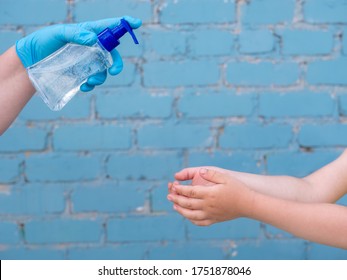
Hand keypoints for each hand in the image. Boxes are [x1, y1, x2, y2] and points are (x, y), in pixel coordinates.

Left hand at [15, 16, 141, 91]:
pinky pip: (93, 79)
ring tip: (89, 82)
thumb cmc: (43, 42)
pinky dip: (92, 84)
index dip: (124, 24)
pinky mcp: (81, 72)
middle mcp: (90, 46)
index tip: (136, 24)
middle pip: (112, 53)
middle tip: (114, 71)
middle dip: (117, 63)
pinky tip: (84, 86)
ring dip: (101, 77)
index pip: (109, 26)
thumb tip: (93, 38)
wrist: (30, 61)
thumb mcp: (57, 34)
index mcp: (87, 32)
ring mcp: (87, 60)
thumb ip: (75, 34)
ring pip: (104, 69)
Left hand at [167, 168, 253, 225]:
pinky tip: (188, 215)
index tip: (174, 186)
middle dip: (176, 199)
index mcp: (209, 194)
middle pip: (187, 203)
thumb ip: (212, 174)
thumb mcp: (225, 178)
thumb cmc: (237, 189)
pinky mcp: (214, 220)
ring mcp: (210, 214)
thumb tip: (201, 171)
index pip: (190, 192)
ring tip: (174, 206)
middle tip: (169, 196)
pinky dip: (191, 219)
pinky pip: (199, 222)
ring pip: (191, 215)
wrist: (248, 204)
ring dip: (181, 210)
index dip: (180, 189)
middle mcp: (208, 206)